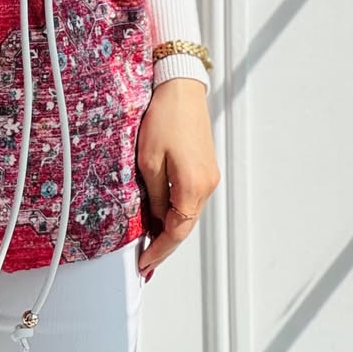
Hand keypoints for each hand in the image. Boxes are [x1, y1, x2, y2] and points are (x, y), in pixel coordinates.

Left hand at [135, 78, 219, 278]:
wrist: (180, 88)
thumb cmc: (163, 118)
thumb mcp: (148, 160)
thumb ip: (154, 194)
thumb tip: (154, 218)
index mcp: (192, 187)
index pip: (176, 232)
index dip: (159, 250)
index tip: (144, 263)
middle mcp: (206, 185)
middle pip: (184, 225)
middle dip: (164, 243)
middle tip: (144, 257)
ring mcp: (208, 175)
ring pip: (188, 212)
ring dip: (170, 227)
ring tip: (149, 238)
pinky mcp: (205, 166)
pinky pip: (190, 197)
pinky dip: (176, 210)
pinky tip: (161, 212)